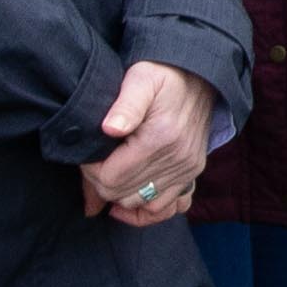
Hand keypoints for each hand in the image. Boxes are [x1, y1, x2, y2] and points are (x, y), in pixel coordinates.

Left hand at [80, 58, 209, 221]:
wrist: (199, 75)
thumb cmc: (163, 74)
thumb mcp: (141, 78)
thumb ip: (125, 105)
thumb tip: (109, 129)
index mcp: (160, 138)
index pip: (111, 178)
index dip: (90, 170)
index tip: (86, 153)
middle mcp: (178, 159)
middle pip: (122, 194)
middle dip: (100, 182)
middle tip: (94, 162)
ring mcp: (187, 169)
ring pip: (140, 204)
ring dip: (119, 194)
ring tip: (109, 173)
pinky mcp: (192, 173)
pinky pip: (168, 208)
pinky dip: (146, 211)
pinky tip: (128, 203)